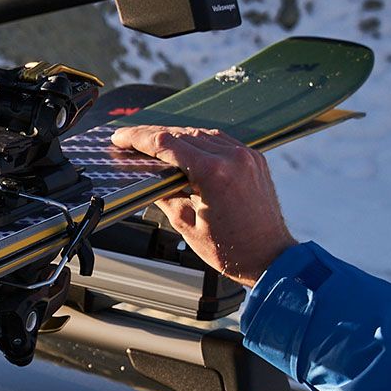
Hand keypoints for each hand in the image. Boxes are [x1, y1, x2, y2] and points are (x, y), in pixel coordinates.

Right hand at [110, 124, 299, 285]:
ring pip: (201, 134)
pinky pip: (221, 141)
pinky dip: (198, 142)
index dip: (138, 138)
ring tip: (153, 143)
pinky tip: (184, 148)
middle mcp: (233, 158)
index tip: (120, 137)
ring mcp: (247, 156)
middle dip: (153, 135)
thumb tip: (147, 178)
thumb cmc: (231, 249)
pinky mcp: (254, 159)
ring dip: (175, 137)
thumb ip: (164, 194)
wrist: (270, 256)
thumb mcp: (185, 223)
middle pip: (182, 134)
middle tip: (129, 139)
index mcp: (214, 172)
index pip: (166, 144)